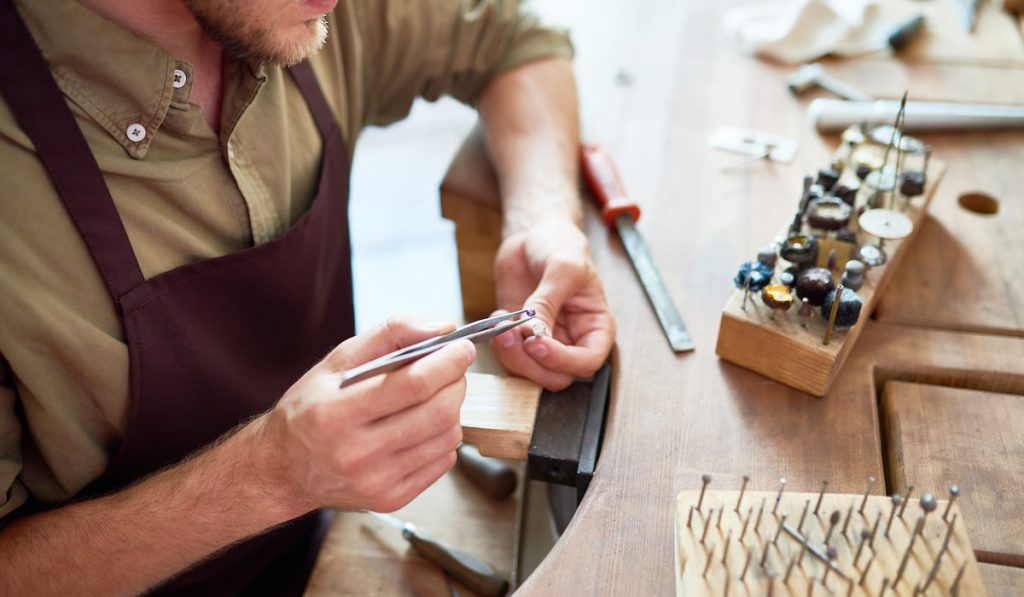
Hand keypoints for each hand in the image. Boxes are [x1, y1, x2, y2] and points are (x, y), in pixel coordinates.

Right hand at [263, 318, 475, 512]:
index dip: (448, 362)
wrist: (282, 468)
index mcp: (336, 412)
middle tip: (453, 368)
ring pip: (446, 438)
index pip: (413, 384)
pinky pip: (442, 462)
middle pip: (437, 412)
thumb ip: (390, 334)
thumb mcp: (337, 361)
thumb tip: (442, 328)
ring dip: (453, 409)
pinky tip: (423, 425)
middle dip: (456, 382)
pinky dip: (444, 437)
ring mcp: (375, 481)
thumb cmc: (311, 408)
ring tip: (435, 396)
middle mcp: (355, 453)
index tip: (463, 347)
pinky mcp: (390, 499)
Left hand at [492, 219, 614, 389]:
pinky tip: (496, 321)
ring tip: (501, 326)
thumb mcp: (562, 267)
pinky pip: (510, 358)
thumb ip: (549, 301)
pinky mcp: (519, 338)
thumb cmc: (560, 246)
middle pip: (556, 375)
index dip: (562, 361)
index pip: (588, 362)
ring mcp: (544, 342)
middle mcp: (572, 340)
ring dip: (511, 355)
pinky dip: (499, 347)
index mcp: (595, 327)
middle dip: (531, 361)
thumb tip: (534, 332)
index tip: (537, 343)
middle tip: (512, 334)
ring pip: (530, 372)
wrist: (534, 235)